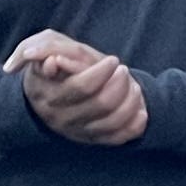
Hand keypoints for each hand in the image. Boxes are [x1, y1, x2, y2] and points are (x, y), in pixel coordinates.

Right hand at [10, 30, 148, 145]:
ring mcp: (76, 131)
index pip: (80, 86)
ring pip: (112, 121)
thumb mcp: (46, 46)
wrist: (53, 87)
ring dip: (130, 101)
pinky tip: (140, 111)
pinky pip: (118, 138)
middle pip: (101, 104)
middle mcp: (59, 117)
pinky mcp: (91, 139)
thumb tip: (53, 62)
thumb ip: (45, 48)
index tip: (113, 60)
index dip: (102, 72)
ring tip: (132, 86)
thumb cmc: (53, 60)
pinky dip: (134, 125)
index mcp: (45, 94)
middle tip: (123, 69)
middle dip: (120, 83)